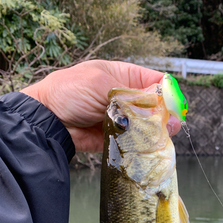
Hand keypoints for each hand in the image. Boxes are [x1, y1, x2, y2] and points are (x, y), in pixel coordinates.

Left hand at [21, 60, 180, 152]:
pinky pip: (137, 142)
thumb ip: (133, 96)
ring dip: (157, 131)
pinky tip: (149, 146)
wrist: (47, 120)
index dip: (167, 92)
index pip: (154, 82)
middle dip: (165, 115)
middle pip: (156, 106)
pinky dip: (144, 145)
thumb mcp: (103, 84)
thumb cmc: (69, 92)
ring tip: (161, 136)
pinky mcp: (118, 138)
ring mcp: (123, 119)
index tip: (175, 105)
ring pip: (149, 126)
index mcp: (123, 76)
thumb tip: (162, 106)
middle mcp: (126, 97)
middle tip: (171, 125)